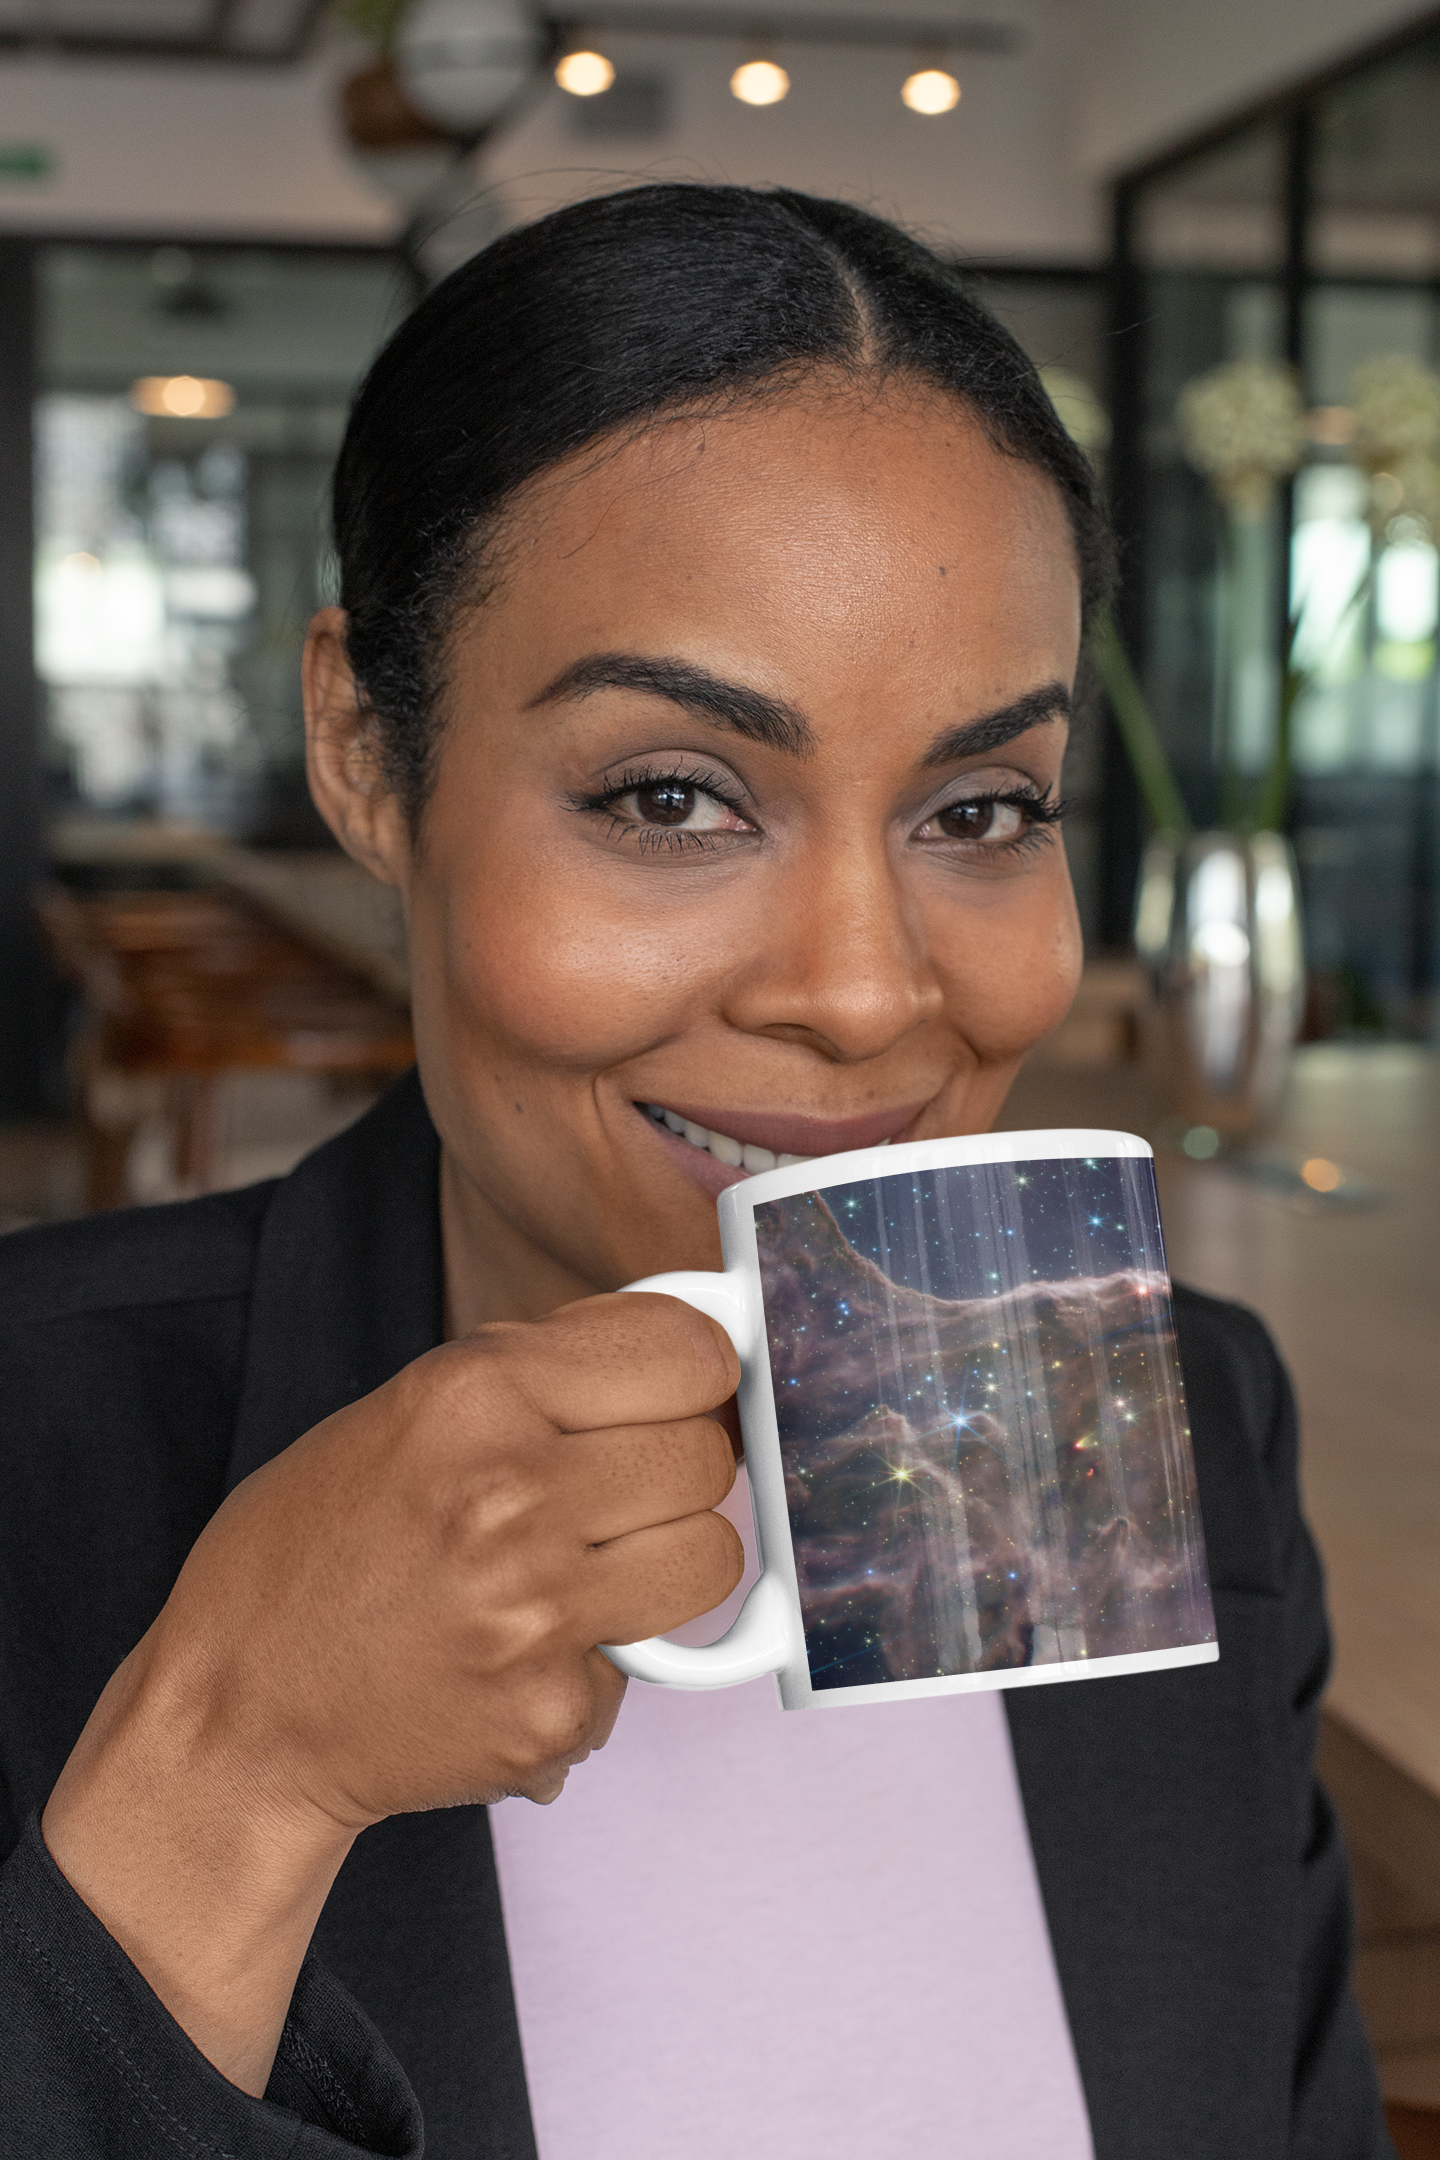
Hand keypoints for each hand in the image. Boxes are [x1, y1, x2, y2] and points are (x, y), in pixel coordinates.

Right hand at [42, 1291, 740, 2092]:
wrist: (237, 1714)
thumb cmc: (314, 1550)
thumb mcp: (408, 1410)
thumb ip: (542, 1371)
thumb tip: (684, 1341)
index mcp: (472, 1397)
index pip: (687, 1351)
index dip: (698, 1369)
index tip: (683, 1388)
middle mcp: (510, 1497)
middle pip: (706, 1456)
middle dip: (677, 1467)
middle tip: (619, 1489)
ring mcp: (536, 1613)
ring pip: (711, 1557)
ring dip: (667, 1559)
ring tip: (588, 1566)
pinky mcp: (550, 1711)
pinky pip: (651, 1662)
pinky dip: (605, 1658)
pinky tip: (525, 1652)